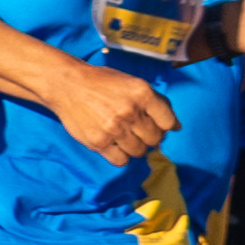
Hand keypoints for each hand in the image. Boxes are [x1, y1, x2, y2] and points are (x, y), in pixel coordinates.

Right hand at [49, 63, 174, 173]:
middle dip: (149, 136)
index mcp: (142, 93)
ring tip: (124, 136)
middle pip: (155, 139)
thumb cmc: (103, 83)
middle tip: (138, 130)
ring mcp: (114, 129)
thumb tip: (176, 127)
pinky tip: (114, 144)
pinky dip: (121, 156)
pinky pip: (121, 161)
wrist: (67, 85)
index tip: (157, 125)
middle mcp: (130, 111)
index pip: (168, 122)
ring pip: (139, 152)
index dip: (165, 126)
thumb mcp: (132, 83)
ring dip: (135, 146)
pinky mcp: (99, 142)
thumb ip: (155, 102)